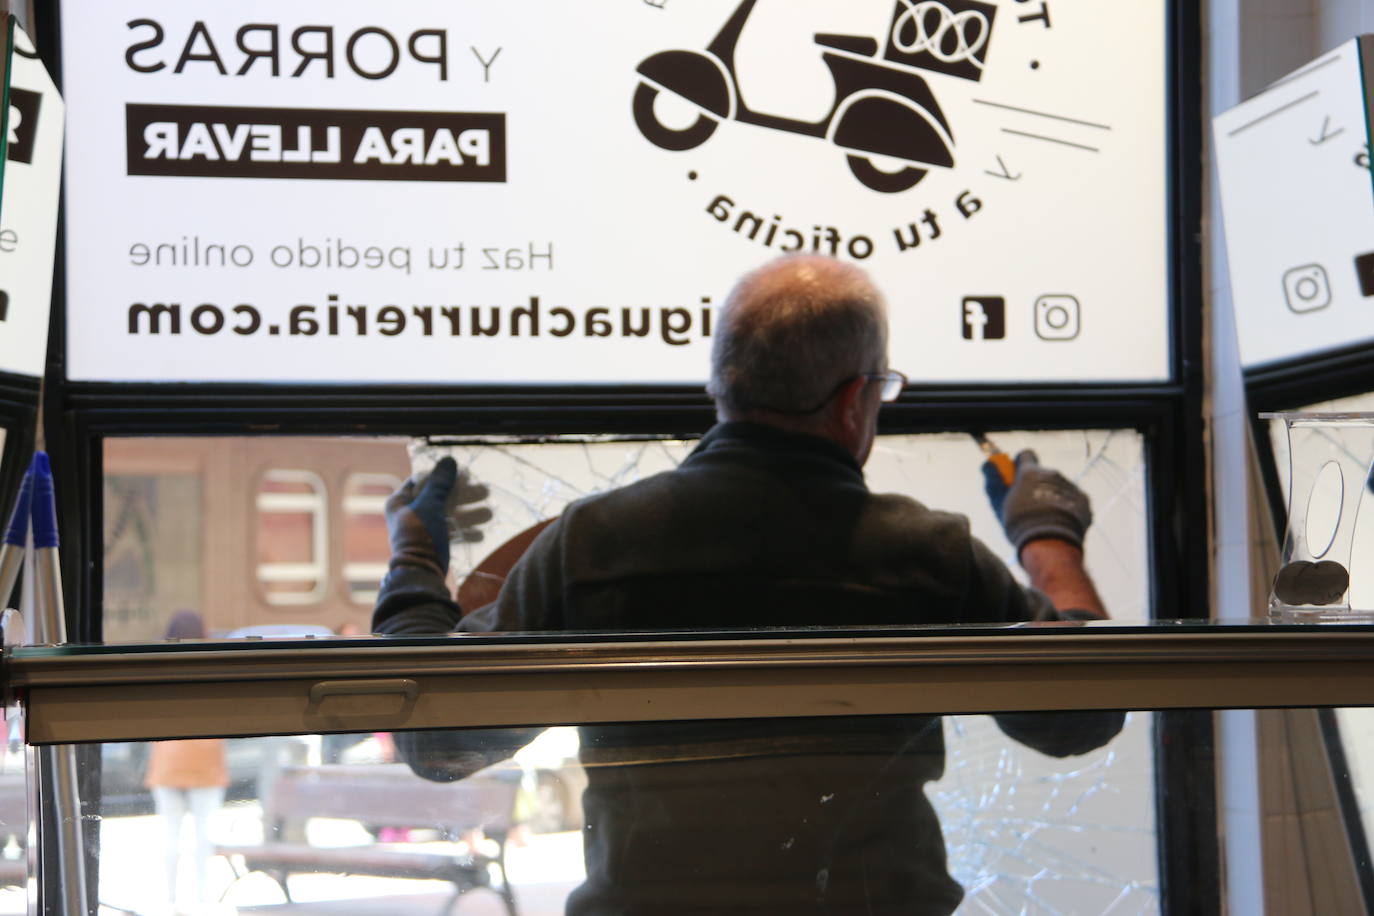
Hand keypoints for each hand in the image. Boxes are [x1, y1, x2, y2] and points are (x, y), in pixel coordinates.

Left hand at [386, 457, 491, 574]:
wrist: (420, 573)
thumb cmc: (421, 535)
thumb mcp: (431, 504)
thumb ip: (441, 483)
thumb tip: (449, 460)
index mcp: (400, 501)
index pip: (421, 480)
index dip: (442, 475)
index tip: (464, 474)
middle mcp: (410, 513)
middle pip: (441, 497)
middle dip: (465, 495)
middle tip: (486, 491)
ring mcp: (423, 529)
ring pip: (449, 515)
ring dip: (470, 514)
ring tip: (490, 513)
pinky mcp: (433, 543)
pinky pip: (451, 532)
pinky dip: (465, 531)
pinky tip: (481, 533)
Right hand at [983, 449, 1091, 555]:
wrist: (1051, 543)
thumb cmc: (1021, 523)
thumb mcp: (999, 502)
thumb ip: (993, 480)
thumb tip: (988, 464)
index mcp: (1030, 472)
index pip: (1026, 455)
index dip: (1020, 465)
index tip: (1017, 478)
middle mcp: (1052, 474)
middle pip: (1042, 475)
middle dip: (1036, 486)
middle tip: (1028, 507)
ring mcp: (1070, 486)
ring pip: (1057, 488)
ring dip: (1051, 498)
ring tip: (1044, 519)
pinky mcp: (1083, 500)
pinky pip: (1072, 500)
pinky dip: (1066, 508)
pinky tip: (1058, 523)